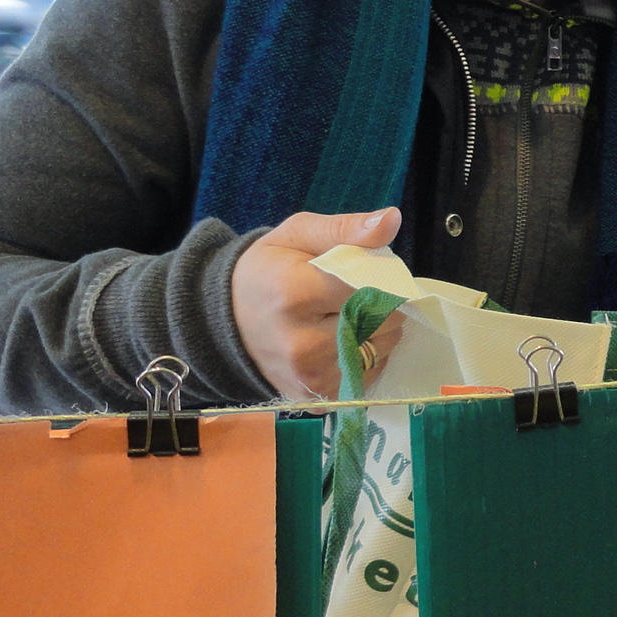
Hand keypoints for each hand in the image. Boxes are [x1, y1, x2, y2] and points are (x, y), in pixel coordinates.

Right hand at [231, 207, 404, 399]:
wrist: (225, 322)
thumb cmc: (267, 271)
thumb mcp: (298, 234)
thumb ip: (346, 228)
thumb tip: (392, 219)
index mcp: (294, 294)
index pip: (369, 287)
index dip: (380, 278)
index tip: (370, 272)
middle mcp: (302, 344)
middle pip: (381, 322)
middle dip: (383, 304)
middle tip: (361, 294)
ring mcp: (309, 377)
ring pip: (380, 350)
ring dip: (379, 331)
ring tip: (352, 316)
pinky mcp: (316, 397)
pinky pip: (368, 375)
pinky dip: (366, 356)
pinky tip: (344, 341)